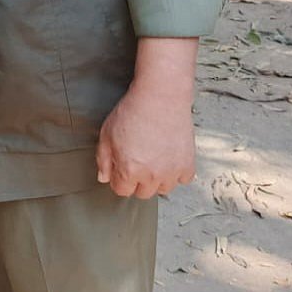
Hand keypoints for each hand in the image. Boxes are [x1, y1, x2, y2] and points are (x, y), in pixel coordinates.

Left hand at [96, 37, 198, 198]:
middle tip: (137, 161)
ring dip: (157, 179)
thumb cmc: (133, 111)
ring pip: (163, 189)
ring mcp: (172, 172)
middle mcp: (152, 175)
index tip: (120, 168)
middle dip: (136, 180)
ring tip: (153, 158)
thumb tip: (103, 178)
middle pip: (142, 193)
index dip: (118, 179)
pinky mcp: (188, 164)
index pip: (122, 191)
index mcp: (129, 170)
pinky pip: (183, 179)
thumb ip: (103, 160)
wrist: (161, 98)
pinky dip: (177, 172)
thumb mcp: (107, 133)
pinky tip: (169, 157)